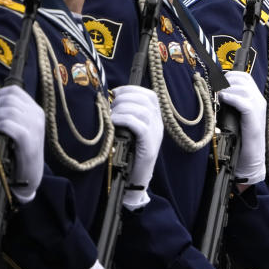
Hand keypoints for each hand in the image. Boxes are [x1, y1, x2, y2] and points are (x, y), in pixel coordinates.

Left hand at [0, 84, 44, 203]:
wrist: (30, 173)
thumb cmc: (20, 149)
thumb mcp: (21, 127)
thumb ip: (13, 113)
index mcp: (36, 110)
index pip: (15, 90)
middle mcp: (38, 115)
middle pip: (10, 99)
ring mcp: (35, 127)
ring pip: (9, 111)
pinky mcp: (28, 139)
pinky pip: (9, 125)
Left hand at [110, 85, 163, 209]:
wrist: (135, 179)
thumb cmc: (128, 154)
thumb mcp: (129, 131)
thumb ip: (126, 116)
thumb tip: (109, 100)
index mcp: (155, 118)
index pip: (149, 94)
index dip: (131, 89)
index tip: (115, 93)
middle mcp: (158, 123)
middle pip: (145, 99)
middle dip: (124, 98)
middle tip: (111, 107)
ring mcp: (155, 133)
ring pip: (142, 110)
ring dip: (123, 108)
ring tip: (111, 116)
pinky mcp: (149, 144)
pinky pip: (140, 125)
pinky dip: (125, 119)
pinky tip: (115, 123)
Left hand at [217, 71, 266, 184]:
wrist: (249, 162)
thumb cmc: (238, 142)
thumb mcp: (231, 119)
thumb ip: (227, 105)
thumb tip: (211, 93)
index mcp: (254, 99)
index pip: (243, 76)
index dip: (228, 75)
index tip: (214, 80)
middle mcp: (259, 101)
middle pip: (243, 78)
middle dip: (225, 80)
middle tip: (212, 87)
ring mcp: (258, 110)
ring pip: (243, 88)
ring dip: (227, 89)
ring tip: (216, 95)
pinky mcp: (255, 120)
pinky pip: (244, 102)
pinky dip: (231, 98)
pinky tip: (222, 100)